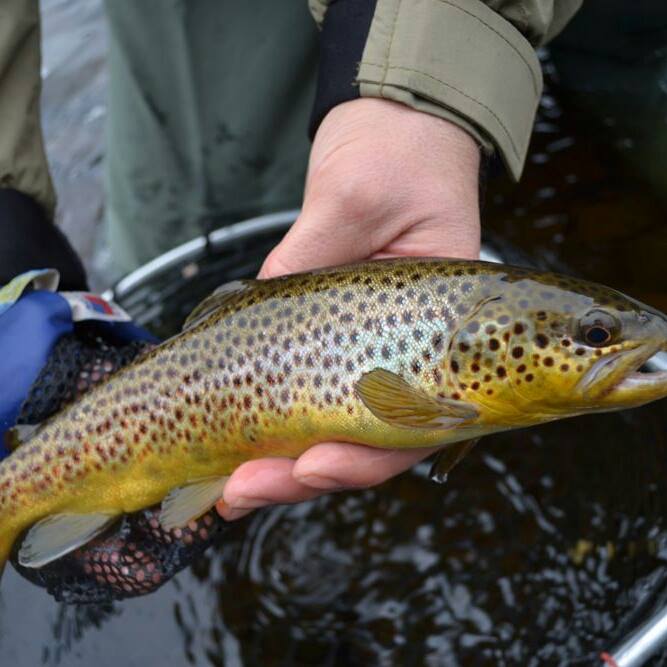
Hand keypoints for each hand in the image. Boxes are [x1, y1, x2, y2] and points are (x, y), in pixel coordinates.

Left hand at [218, 98, 480, 519]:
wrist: (394, 126)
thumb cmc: (398, 151)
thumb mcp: (357, 195)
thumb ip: (312, 256)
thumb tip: (260, 309)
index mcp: (442, 325)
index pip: (420, 414)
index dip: (368, 455)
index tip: (311, 467)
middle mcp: (407, 348)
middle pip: (368, 437)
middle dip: (307, 475)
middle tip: (242, 493)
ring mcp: (366, 343)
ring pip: (333, 424)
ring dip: (283, 462)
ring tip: (227, 488)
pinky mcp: (329, 332)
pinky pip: (302, 384)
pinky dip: (271, 421)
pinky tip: (232, 444)